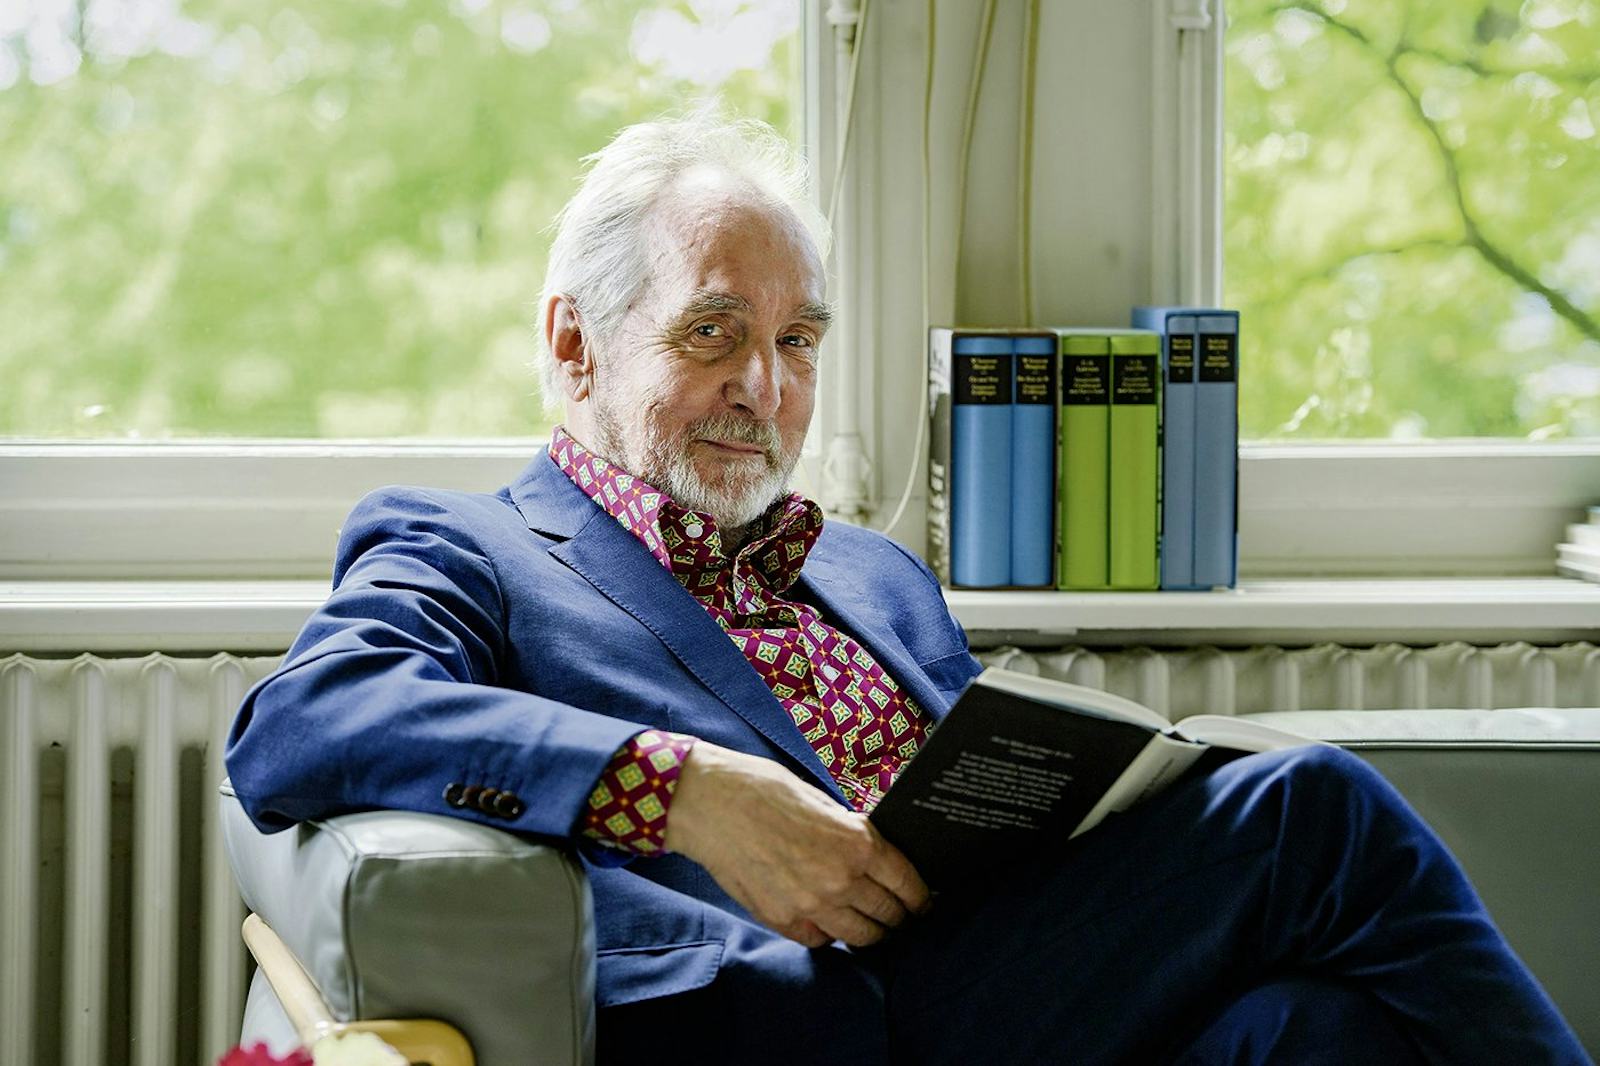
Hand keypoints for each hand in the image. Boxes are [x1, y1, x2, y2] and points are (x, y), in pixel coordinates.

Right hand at [663, 741, 931, 947]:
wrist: (710, 803)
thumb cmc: (764, 789)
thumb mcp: (824, 801)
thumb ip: (852, 833)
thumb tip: (874, 856)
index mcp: (859, 843)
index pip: (909, 885)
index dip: (920, 897)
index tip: (922, 902)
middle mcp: (842, 880)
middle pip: (888, 916)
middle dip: (897, 916)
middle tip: (898, 914)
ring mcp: (812, 905)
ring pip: (860, 936)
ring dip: (868, 931)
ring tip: (866, 922)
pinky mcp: (782, 919)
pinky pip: (820, 939)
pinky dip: (827, 932)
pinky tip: (824, 918)